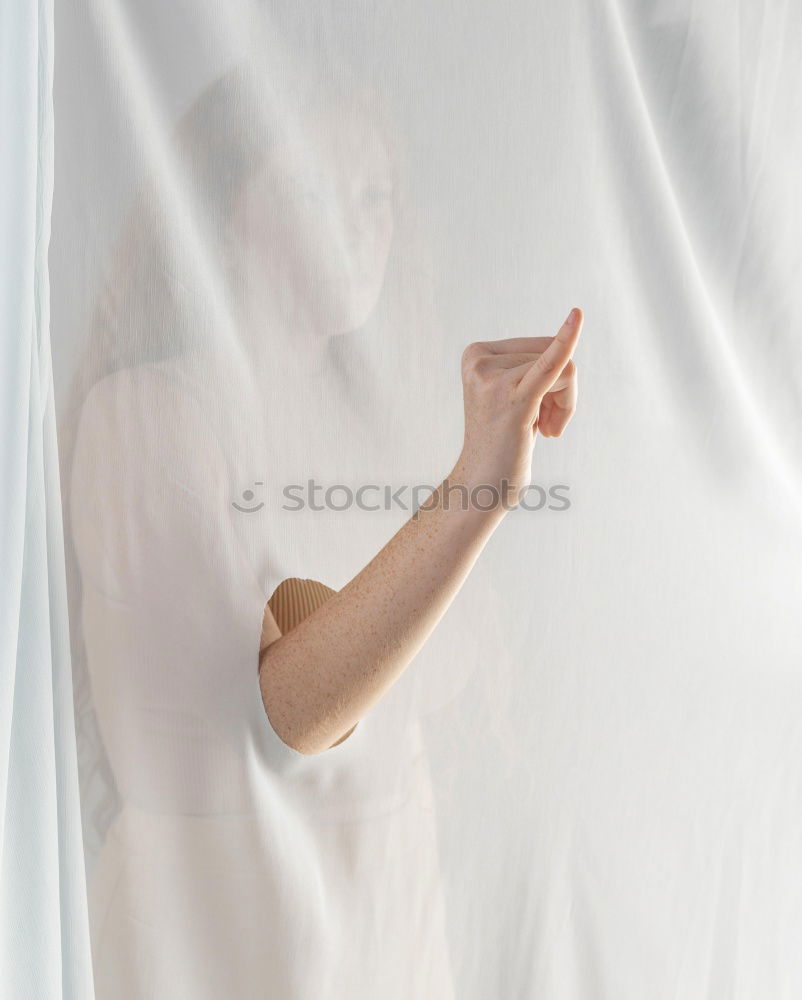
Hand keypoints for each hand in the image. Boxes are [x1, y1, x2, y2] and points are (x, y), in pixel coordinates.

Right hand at [453, 307, 582, 508]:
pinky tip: (577, 317)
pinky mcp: (513, 399)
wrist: (483, 486)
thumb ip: (532, 362)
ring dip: (565, 404)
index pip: (539, 346)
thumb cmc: (505, 442)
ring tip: (546, 429)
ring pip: (564, 369)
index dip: (553, 379)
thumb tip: (572, 321)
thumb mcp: (514, 395)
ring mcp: (493, 379)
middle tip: (547, 425)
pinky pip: (552, 364)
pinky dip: (567, 341)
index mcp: (476, 354)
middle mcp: (480, 361)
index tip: (541, 412)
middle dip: (562, 390)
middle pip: (553, 351)